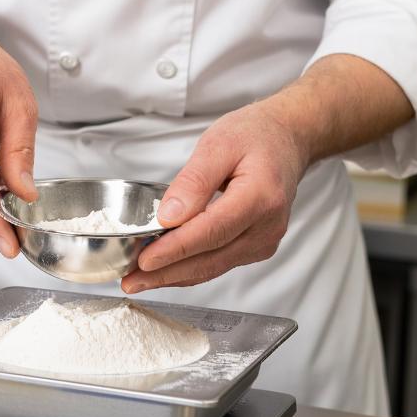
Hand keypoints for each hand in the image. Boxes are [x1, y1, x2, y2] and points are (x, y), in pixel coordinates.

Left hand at [122, 100, 310, 292]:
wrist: (286, 140)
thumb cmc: (255, 136)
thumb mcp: (219, 144)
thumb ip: (194, 181)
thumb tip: (169, 215)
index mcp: (261, 197)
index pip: (211, 232)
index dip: (175, 249)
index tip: (144, 259)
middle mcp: (267, 226)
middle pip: (210, 259)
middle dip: (166, 273)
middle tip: (130, 280)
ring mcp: (264, 241)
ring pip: (212, 268)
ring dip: (173, 277)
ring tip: (137, 280)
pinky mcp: (256, 248)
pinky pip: (218, 264)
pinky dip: (189, 269)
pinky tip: (163, 270)